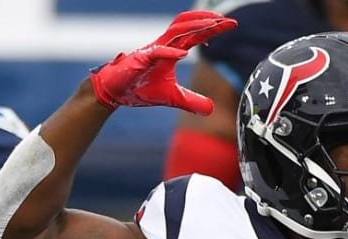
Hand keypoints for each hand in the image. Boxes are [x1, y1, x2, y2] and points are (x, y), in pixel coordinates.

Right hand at [89, 10, 236, 112]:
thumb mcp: (172, 98)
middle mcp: (164, 45)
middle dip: (207, 20)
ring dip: (193, 28)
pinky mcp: (140, 60)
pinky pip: (156, 53)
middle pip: (188, 25)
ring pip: (175, 32)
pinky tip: (183, 53)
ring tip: (211, 26)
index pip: (196, 34)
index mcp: (172, 50)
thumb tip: (211, 109)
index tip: (231, 25)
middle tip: (227, 20)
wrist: (116, 92)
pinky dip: (170, 52)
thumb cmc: (141, 88)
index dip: (213, 28)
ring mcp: (152, 50)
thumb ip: (191, 102)